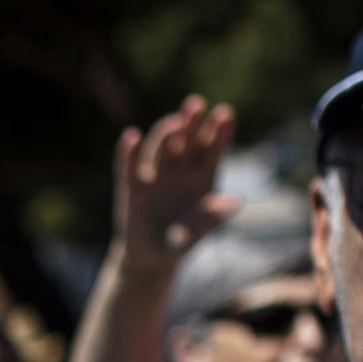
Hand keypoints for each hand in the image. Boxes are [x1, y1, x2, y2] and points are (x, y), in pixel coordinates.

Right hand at [110, 98, 239, 282]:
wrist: (151, 257)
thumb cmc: (180, 242)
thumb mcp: (197, 233)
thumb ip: (213, 218)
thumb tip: (234, 203)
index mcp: (202, 176)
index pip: (213, 148)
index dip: (220, 132)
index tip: (226, 114)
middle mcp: (179, 169)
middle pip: (187, 140)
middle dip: (192, 122)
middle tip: (197, 104)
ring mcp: (155, 174)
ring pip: (161, 147)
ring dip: (166, 133)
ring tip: (174, 123)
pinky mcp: (131, 185)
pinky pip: (129, 165)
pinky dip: (128, 151)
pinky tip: (131, 136)